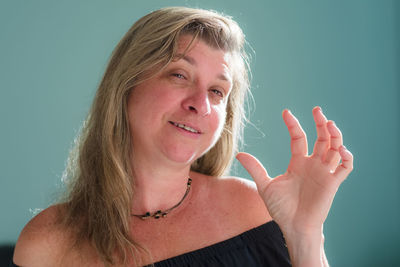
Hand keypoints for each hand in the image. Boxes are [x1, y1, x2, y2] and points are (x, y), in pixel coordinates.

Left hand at [236, 107, 352, 234]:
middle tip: (317, 110)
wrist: (293, 226)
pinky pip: (345, 168)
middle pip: (322, 138)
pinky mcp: (333, 183)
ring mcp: (324, 173)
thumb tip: (239, 154)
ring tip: (329, 124)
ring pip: (335, 148)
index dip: (293, 125)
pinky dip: (347, 157)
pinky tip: (340, 150)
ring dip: (335, 136)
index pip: (299, 138)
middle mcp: (313, 164)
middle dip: (321, 123)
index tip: (286, 112)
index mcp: (298, 162)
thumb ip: (255, 168)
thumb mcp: (265, 185)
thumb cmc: (281, 208)